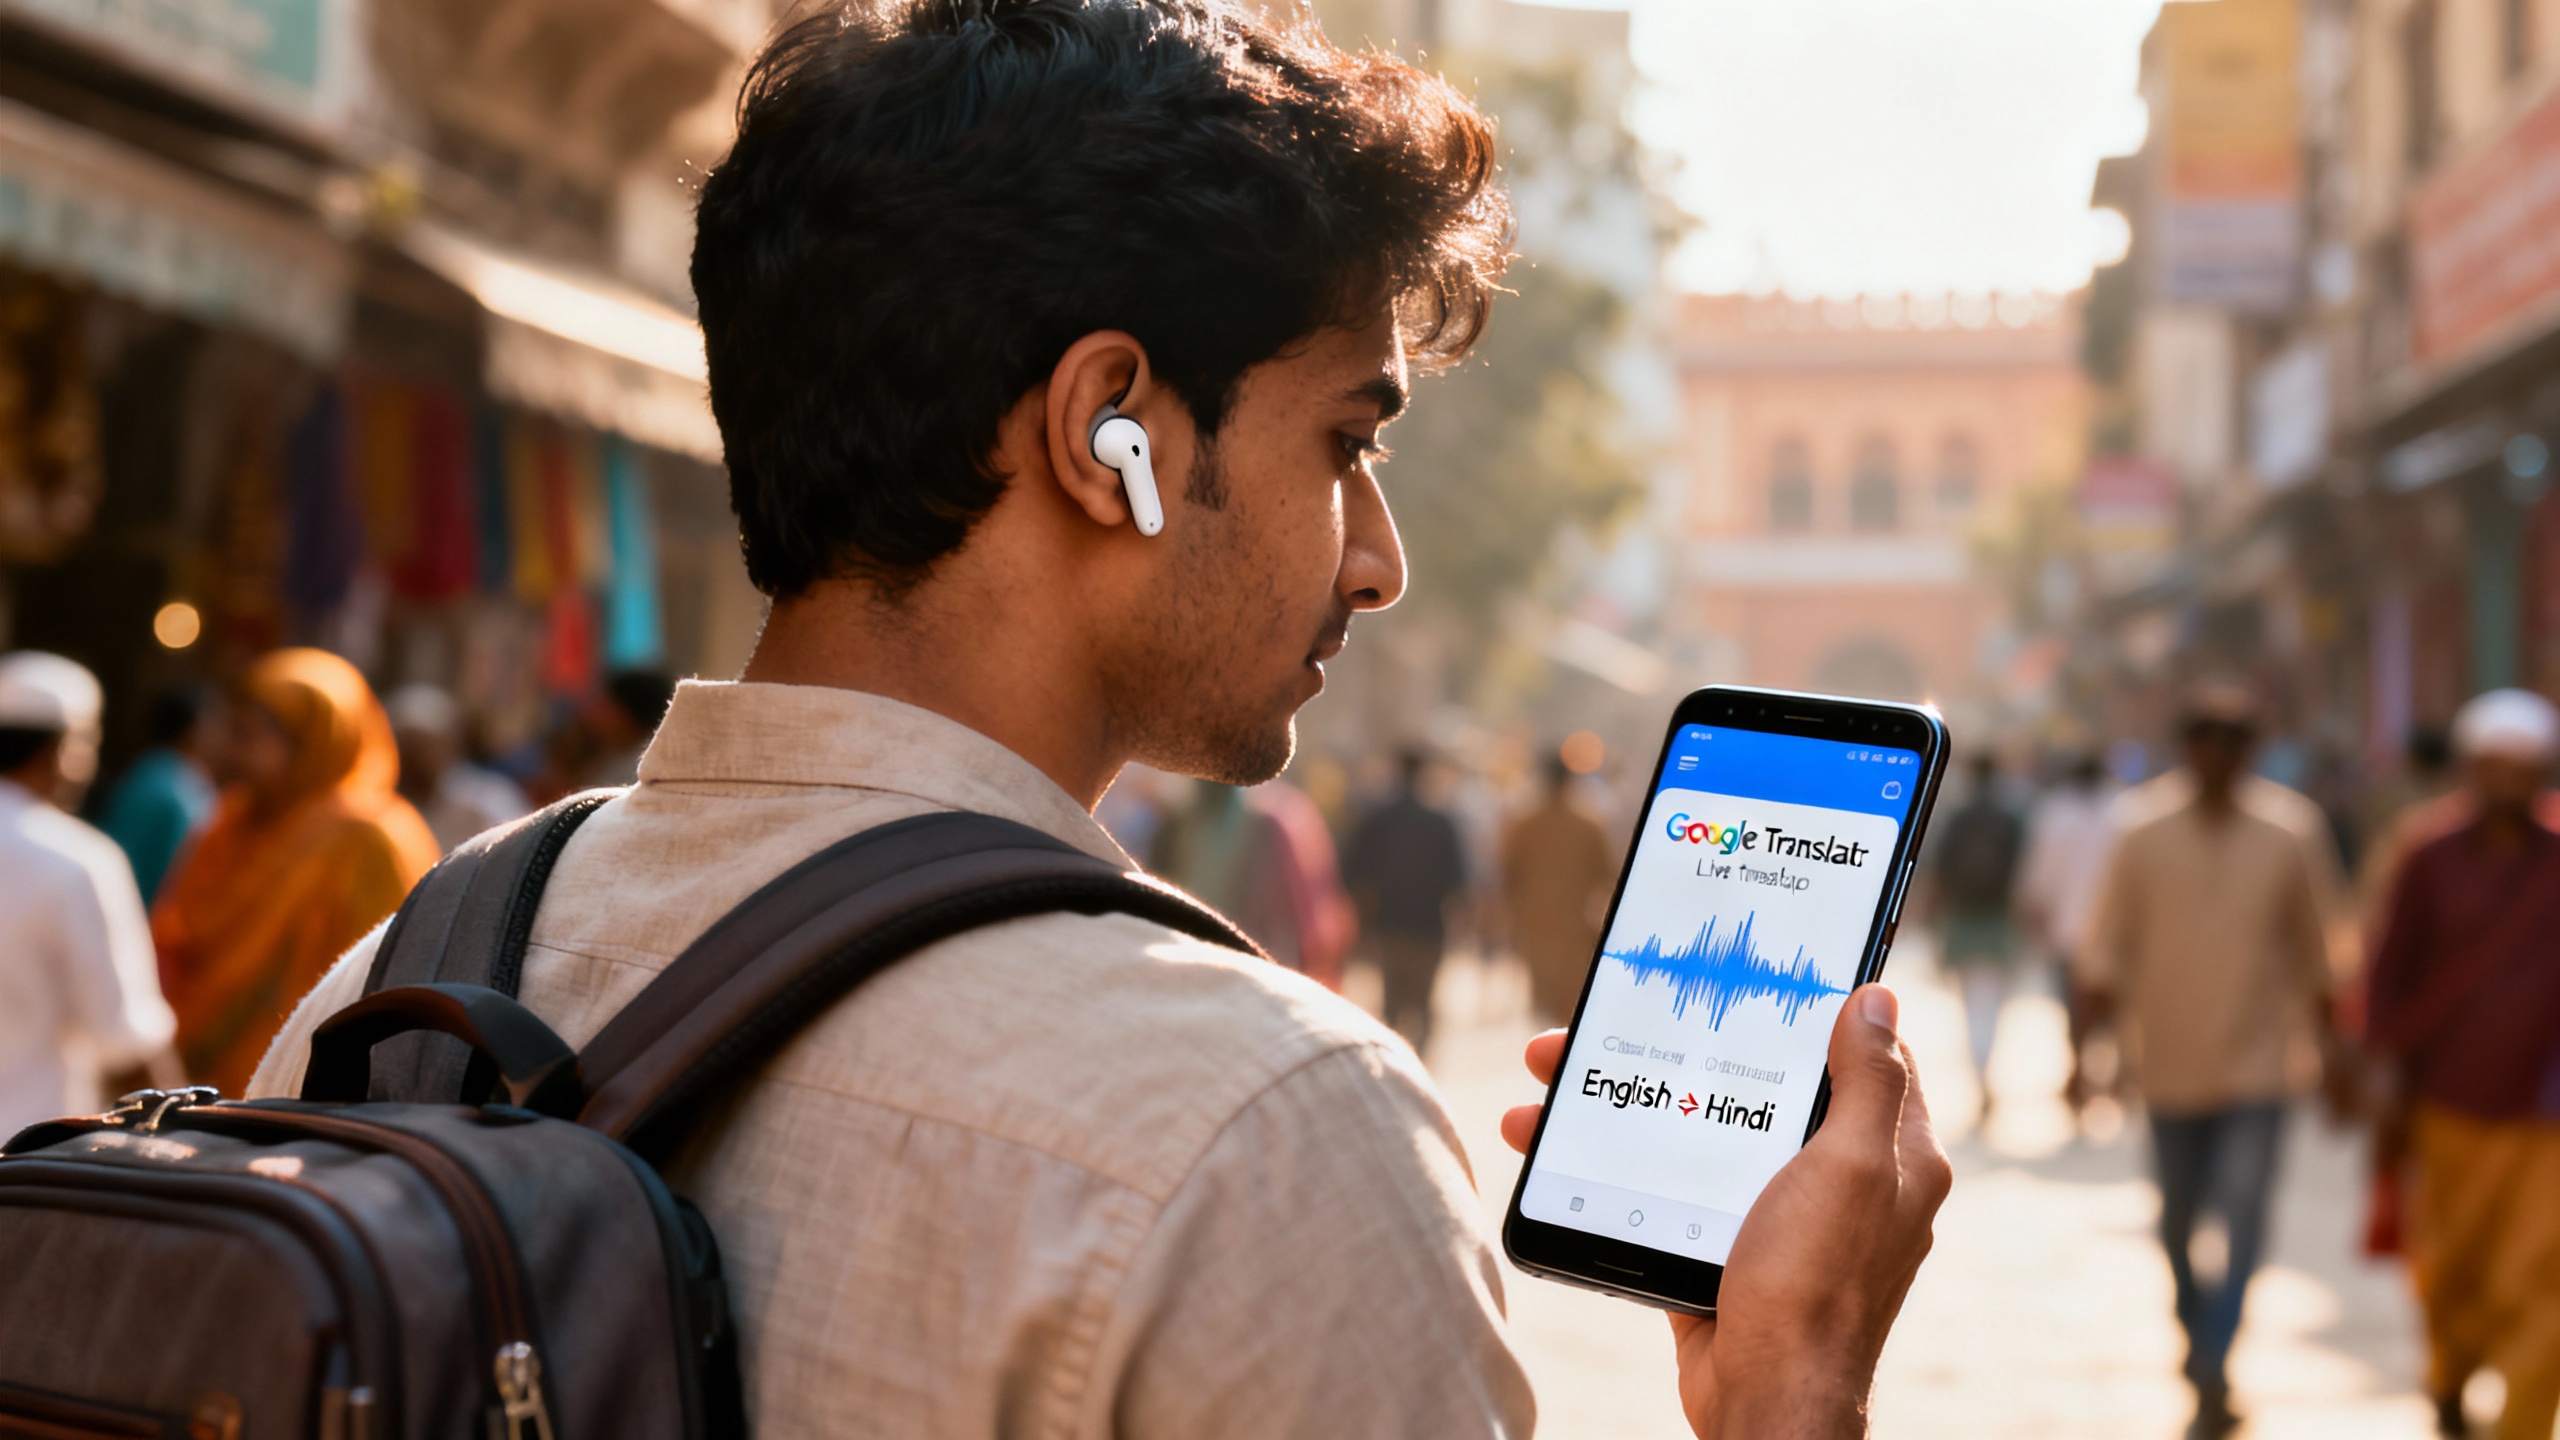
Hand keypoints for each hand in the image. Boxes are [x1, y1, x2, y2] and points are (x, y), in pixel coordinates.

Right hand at [1501, 986, 1949, 1439]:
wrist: (1763, 1398)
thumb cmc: (1815, 1286)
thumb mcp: (1849, 1167)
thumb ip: (1868, 1082)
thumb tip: (1877, 999)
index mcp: (1890, 1155)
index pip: (1860, 1055)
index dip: (1808, 1008)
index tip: (1750, 975)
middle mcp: (1839, 1180)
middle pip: (1757, 1085)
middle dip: (1683, 1047)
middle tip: (1614, 1017)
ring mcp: (1777, 1214)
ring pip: (1699, 1129)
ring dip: (1625, 1098)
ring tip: (1547, 1074)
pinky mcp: (1720, 1244)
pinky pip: (1664, 1182)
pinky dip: (1615, 1159)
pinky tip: (1558, 1140)